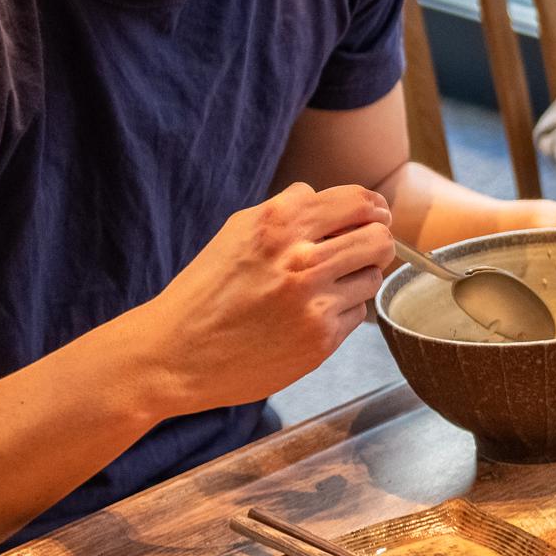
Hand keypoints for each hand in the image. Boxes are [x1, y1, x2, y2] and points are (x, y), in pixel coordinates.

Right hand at [126, 184, 396, 415]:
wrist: (176, 354)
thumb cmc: (206, 291)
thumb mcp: (238, 232)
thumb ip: (290, 210)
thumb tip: (340, 202)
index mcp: (279, 222)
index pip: (359, 201)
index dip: (373, 208)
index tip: (374, 216)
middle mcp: (301, 259)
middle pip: (380, 238)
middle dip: (377, 242)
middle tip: (364, 250)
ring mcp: (314, 301)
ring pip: (372, 277)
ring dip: (357, 278)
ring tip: (325, 287)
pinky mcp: (321, 339)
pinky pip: (357, 314)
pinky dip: (340, 312)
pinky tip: (308, 316)